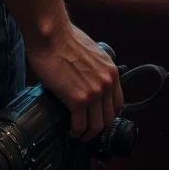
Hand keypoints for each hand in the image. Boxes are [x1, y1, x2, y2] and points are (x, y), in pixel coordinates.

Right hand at [26, 22, 123, 139]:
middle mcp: (107, 84)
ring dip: (86, 135)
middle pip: (108, 118)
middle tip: (86, 131)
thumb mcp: (91, 52)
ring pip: (96, 126)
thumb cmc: (64, 38)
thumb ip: (95, 69)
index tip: (97, 119)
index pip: (118, 104)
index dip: (107, 116)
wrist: (51, 35)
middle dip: (97, 129)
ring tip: (77, 134)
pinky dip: (75, 132)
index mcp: (111, 72)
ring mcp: (94, 93)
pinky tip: (69, 130)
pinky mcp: (78, 99)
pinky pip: (80, 125)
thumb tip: (88, 80)